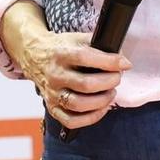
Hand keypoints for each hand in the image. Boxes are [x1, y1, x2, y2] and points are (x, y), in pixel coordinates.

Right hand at [8, 22, 129, 128]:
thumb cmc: (60, 48)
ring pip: (79, 105)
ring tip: (111, 93)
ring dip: (102, 101)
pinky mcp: (52, 107)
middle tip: (117, 78)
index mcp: (60, 54)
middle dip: (109, 82)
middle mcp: (55, 75)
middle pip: (86, 85)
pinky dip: (90, 118)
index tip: (124, 64)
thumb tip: (121, 59)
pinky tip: (101, 108)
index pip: (86, 58)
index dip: (110, 62)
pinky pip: (71, 121)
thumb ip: (98, 46)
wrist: (34, 56)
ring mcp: (52, 93)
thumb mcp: (76, 38)